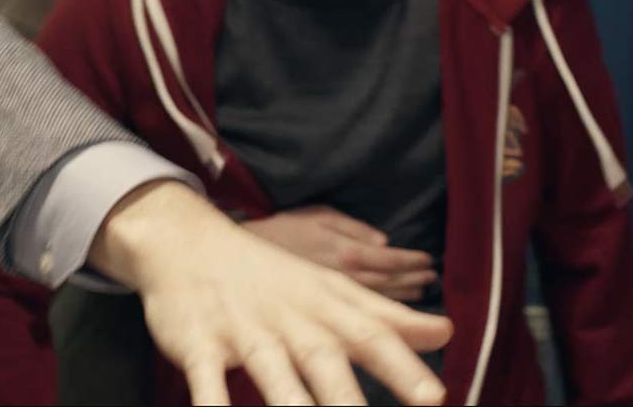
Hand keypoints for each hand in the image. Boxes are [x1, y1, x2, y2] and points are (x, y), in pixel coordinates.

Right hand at [89, 181, 450, 405]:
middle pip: (322, 358)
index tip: (434, 397)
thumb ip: (386, 316)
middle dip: (347, 396)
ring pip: (268, 369)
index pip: (370, 336)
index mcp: (323, 307)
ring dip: (288, 402)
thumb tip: (446, 333)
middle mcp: (287, 319)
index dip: (402, 367)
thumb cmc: (269, 276)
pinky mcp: (198, 344)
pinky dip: (212, 402)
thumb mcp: (329, 289)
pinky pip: (206, 378)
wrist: (186, 241)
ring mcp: (242, 330)